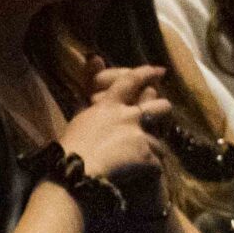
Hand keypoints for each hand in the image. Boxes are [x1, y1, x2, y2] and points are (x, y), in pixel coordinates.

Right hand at [56, 67, 167, 181]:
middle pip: (160, 106)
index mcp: (110, 105)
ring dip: (153, 149)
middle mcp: (129, 116)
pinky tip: (140, 175)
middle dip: (162, 110)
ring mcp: (140, 136)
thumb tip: (96, 57)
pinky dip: (149, 170)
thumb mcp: (79, 116)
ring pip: (160, 141)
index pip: (131, 81)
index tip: (160, 71)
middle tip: (160, 115)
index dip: (146, 73)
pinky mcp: (147, 157)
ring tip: (144, 159)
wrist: (77, 170)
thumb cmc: (70, 145)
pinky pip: (156, 164)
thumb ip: (89, 91)